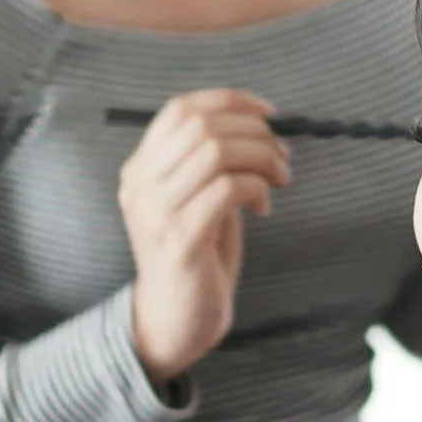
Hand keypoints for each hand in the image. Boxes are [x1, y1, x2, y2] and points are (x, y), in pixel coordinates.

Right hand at [118, 89, 290, 390]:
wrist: (176, 319)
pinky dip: (256, 188)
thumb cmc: (196, 255)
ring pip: (216, 152)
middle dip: (253, 130)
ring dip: (261, 158)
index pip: (179, 109)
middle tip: (282, 154)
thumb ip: (210, 162)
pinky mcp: (180, 239)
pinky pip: (227, 188)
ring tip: (279, 178)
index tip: (267, 112)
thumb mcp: (195, 198)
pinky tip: (263, 208)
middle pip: (200, 126)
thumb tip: (259, 125)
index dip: (228, 101)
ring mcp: (156, 212)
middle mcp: (139, 185)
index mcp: (140, 169)